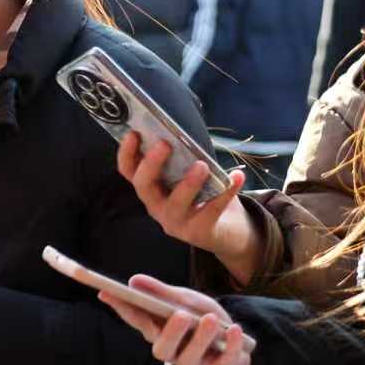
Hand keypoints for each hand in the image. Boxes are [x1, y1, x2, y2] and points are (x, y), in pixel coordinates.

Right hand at [97, 275, 254, 364]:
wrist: (238, 345)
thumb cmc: (203, 321)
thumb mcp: (186, 302)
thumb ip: (162, 293)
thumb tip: (133, 280)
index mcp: (160, 332)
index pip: (137, 321)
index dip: (121, 308)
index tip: (105, 291)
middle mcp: (173, 351)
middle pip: (162, 349)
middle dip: (171, 333)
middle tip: (181, 315)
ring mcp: (195, 363)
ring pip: (191, 358)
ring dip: (201, 338)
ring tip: (210, 319)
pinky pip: (224, 361)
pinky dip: (232, 345)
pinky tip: (236, 330)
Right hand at [115, 135, 256, 279]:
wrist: (227, 232)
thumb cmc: (204, 196)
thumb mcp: (188, 176)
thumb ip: (182, 159)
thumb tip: (183, 132)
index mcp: (151, 190)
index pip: (129, 172)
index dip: (127, 153)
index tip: (133, 133)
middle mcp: (157, 206)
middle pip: (144, 186)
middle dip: (151, 165)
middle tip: (165, 144)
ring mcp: (176, 222)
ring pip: (175, 203)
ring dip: (188, 183)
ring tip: (202, 166)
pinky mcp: (199, 232)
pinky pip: (211, 210)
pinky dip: (226, 192)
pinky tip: (237, 176)